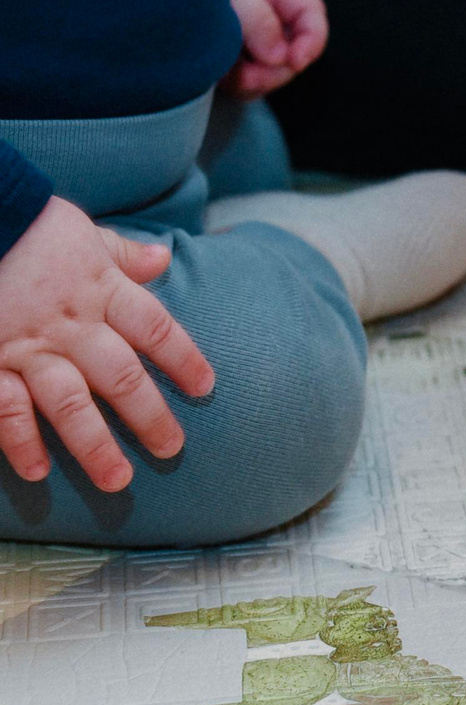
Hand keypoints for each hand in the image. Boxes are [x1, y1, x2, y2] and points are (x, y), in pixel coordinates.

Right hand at [0, 199, 215, 490]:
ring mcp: (25, 346)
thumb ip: (121, 253)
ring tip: (117, 480)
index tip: (206, 388)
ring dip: (93, 445)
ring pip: (69, 403)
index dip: (184, 359)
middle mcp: (69, 324)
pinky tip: (38, 471)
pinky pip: (4, 406)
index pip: (156, 330)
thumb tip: (163, 257)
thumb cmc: (25, 225)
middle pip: (121, 377)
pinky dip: (19, 440)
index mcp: (99, 290)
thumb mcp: (80, 231)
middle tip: (172, 450)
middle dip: (149, 417)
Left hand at [223, 0, 328, 97]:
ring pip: (274, 67)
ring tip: (229, 76)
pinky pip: (250, 79)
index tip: (296, 60)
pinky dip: (239, 84)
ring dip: (257, 79)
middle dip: (278, 67)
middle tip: (251, 77)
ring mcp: (249, 35)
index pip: (310, 10)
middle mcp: (265, 8)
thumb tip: (280, 56)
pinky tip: (219, 77)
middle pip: (295, 46)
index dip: (312, 37)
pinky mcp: (232, 56)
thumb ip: (257, 18)